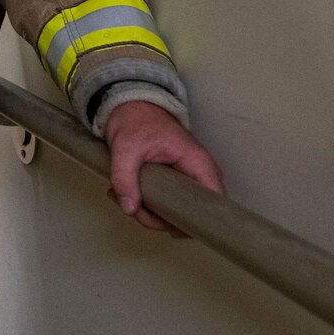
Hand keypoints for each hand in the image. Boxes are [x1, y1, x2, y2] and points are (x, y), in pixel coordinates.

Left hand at [103, 99, 224, 235]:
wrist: (131, 107)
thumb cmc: (136, 121)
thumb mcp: (125, 147)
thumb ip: (124, 178)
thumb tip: (129, 208)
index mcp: (197, 163)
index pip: (212, 203)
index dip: (194, 222)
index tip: (168, 228)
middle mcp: (200, 174)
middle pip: (190, 213)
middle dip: (158, 218)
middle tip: (130, 205)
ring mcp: (189, 179)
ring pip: (176, 212)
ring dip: (147, 212)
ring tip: (121, 195)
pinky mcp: (176, 182)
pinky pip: (167, 204)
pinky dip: (146, 205)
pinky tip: (126, 194)